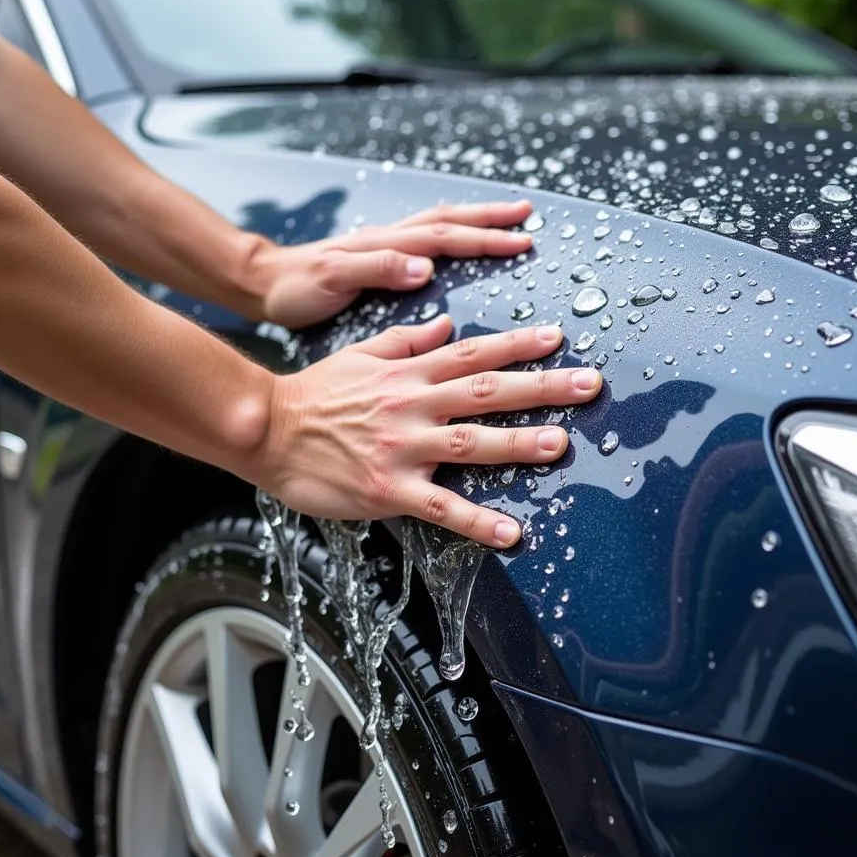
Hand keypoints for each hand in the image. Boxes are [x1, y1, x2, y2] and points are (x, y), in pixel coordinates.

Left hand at [254, 201, 533, 328]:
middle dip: (490, 218)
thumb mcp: (333, 280)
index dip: (484, 238)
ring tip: (508, 218)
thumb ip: (377, 270)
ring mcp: (385, 244)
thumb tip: (425, 268)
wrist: (264, 282)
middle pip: (448, 220)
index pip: (443, 236)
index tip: (520, 242)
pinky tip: (462, 238)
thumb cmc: (295, 287)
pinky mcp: (379, 255)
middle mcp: (389, 238)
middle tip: (527, 216)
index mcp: (384, 244)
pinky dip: (452, 231)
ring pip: (439, 223)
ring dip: (475, 219)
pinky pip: (426, 237)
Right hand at [260, 316, 601, 546]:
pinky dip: (478, 521)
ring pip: (471, 443)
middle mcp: (412, 405)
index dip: (518, 345)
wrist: (266, 430)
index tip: (558, 339)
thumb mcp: (362, 354)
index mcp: (409, 374)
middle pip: (486, 392)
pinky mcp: (390, 489)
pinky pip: (441, 507)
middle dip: (542, 387)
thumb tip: (448, 323)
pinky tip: (512, 534)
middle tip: (590, 385)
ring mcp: (403, 448)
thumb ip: (409, 340)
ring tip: (562, 446)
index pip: (473, 353)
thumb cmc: (313, 394)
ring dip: (519, 443)